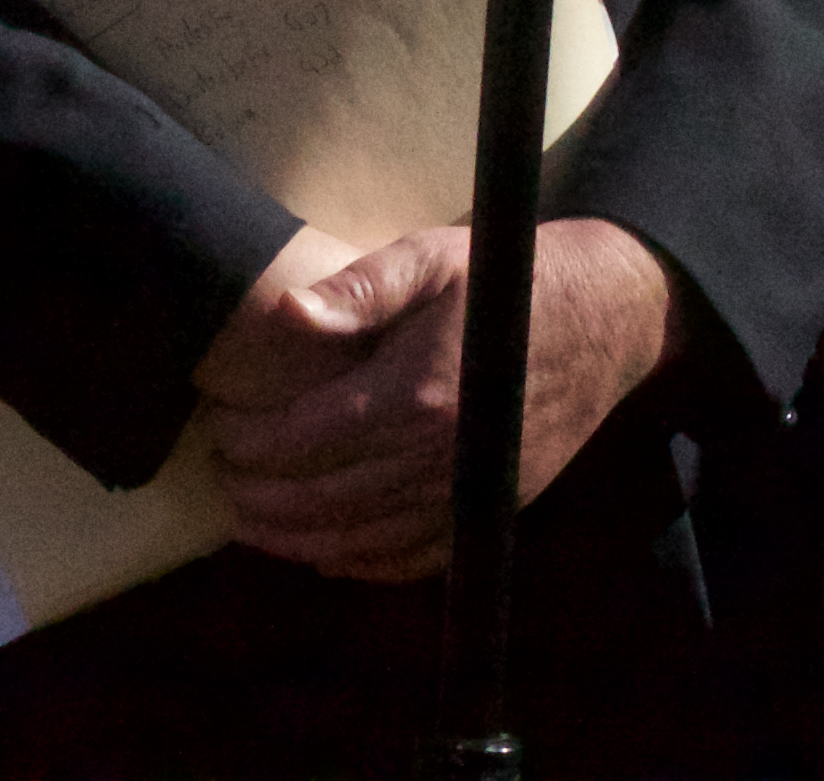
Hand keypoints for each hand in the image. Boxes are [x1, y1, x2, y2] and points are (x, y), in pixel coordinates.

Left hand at [188, 217, 679, 582]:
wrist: (606, 317)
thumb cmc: (506, 277)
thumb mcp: (429, 258)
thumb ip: (358, 287)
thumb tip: (288, 313)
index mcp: (416, 394)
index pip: (305, 438)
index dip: (251, 441)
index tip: (218, 427)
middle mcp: (440, 458)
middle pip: (325, 500)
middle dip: (261, 497)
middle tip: (221, 480)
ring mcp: (469, 491)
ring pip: (364, 541)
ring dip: (299, 539)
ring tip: (253, 522)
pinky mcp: (492, 508)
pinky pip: (418, 558)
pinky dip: (366, 564)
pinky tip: (329, 555)